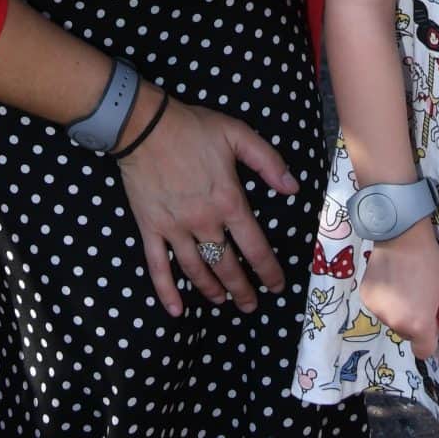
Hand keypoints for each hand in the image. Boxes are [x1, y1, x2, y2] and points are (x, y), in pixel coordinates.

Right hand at [117, 91, 298, 318]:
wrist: (145, 126)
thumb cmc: (193, 128)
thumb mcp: (238, 134)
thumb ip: (268, 161)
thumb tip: (293, 188)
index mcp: (228, 201)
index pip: (254, 246)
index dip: (268, 270)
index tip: (277, 287)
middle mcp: (204, 222)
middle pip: (226, 265)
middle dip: (241, 289)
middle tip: (250, 306)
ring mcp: (175, 229)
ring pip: (196, 270)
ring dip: (211, 290)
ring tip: (222, 302)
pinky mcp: (151, 229)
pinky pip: (158, 267)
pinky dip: (166, 291)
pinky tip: (176, 311)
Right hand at [359, 219, 438, 360]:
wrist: (402, 236)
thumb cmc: (430, 263)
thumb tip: (437, 329)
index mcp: (418, 325)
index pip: (424, 351)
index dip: (430, 339)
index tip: (431, 321)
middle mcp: (395, 323)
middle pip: (407, 335)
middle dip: (414, 322)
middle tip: (419, 296)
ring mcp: (377, 311)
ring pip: (392, 321)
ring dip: (399, 311)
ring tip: (404, 286)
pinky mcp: (366, 298)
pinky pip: (380, 308)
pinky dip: (386, 300)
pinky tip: (391, 281)